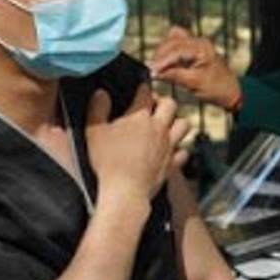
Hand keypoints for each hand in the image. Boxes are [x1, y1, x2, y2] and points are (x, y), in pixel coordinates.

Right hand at [85, 89, 189, 203]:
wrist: (125, 192)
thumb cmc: (108, 161)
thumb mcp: (94, 132)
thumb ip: (97, 109)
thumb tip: (101, 93)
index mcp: (139, 117)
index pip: (146, 93)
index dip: (143, 88)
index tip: (140, 89)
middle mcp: (159, 128)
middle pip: (171, 104)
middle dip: (164, 101)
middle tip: (155, 106)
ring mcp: (168, 146)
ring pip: (184, 125)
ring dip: (177, 122)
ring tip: (167, 126)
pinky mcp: (172, 164)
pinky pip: (184, 152)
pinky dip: (179, 150)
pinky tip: (170, 152)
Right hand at [148, 26, 241, 109]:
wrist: (231, 91)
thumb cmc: (216, 88)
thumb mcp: (194, 84)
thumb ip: (174, 75)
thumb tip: (154, 73)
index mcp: (202, 48)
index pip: (176, 50)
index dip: (161, 61)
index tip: (151, 71)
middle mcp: (199, 41)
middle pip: (172, 41)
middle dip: (160, 55)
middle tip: (152, 71)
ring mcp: (197, 43)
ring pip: (172, 39)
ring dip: (163, 52)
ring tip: (157, 68)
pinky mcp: (194, 48)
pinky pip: (176, 43)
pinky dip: (168, 51)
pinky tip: (165, 63)